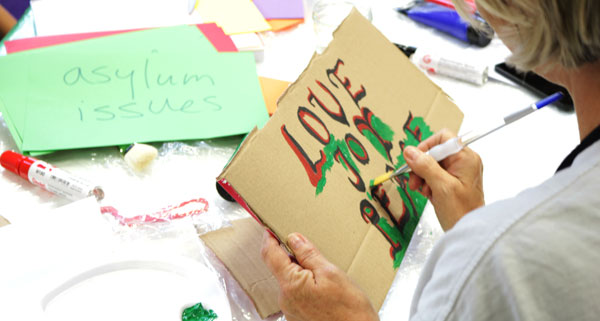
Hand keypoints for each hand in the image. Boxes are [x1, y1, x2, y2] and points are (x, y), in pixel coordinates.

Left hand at [261, 231, 378, 320]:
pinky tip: (324, 290)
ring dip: (302, 273)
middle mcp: (285, 299)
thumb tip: (294, 238)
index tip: (270, 228)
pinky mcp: (298, 317)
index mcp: (291, 284)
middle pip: (281, 268)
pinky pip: (297, 295)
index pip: (270, 255)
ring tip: (325, 276)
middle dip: (294, 257)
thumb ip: (309, 255)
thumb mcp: (331, 273)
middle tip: (313, 251)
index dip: (269, 239)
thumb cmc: (349, 309)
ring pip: (291, 282)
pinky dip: (306, 287)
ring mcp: (291, 310)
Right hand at [404, 129, 483, 230]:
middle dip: (421, 166)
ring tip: (422, 190)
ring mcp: (459, 173)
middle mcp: (464, 162)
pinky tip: (428, 194)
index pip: (443, 138)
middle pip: (435, 152)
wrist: (469, 234)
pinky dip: (427, 183)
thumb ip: (425, 166)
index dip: (427, 147)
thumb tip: (409, 151)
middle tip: (415, 181)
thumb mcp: (441, 187)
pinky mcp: (453, 183)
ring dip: (422, 176)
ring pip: (432, 164)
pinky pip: (434, 175)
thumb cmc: (462, 213)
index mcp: (466, 158)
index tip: (415, 160)